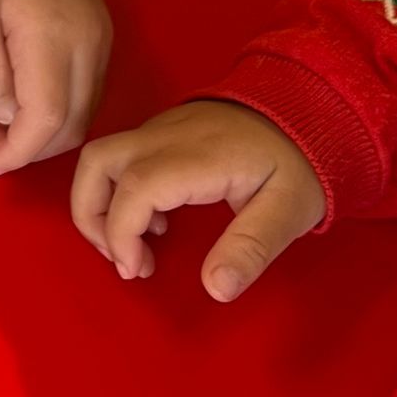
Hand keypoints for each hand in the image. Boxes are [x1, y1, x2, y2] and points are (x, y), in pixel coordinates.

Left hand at [0, 0, 110, 173]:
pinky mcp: (93, 34)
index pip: (47, 119)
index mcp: (55, 35)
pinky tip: (3, 92)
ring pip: (76, 110)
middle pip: (69, 125)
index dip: (17, 152)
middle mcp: (88, 42)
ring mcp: (96, 38)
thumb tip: (5, 115)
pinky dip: (43, 103)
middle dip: (24, 148)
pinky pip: (76, 86)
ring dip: (33, 128)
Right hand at [71, 99, 325, 296]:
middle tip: (121, 259)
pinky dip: (116, 193)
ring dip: (100, 204)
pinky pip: (119, 157)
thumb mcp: (289, 210)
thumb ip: (251, 248)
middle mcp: (166, 136)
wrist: (305, 108)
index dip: (121, 233)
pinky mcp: (160, 131)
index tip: (136, 269)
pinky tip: (156, 222)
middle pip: (96, 162)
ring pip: (100, 157)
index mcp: (196, 156)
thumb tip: (215, 289)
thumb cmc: (298, 162)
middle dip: (90, 216)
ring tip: (134, 246)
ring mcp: (160, 128)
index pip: (134, 187)